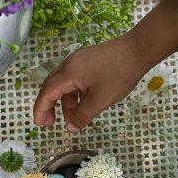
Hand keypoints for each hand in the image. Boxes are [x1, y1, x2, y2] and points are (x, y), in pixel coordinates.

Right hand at [32, 36, 148, 131]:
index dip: (40, 110)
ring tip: (73, 118)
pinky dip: (75, 94)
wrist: (138, 50)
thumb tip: (70, 128)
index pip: (46, 93)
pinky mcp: (88, 61)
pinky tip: (84, 104)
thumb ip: (83, 115)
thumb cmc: (119, 75)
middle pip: (51, 86)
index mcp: (68, 73)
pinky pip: (75, 79)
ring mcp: (79, 61)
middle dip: (49, 106)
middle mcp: (69, 64)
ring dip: (65, 102)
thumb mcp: (100, 100)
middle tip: (50, 123)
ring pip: (65, 84)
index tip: (40, 125)